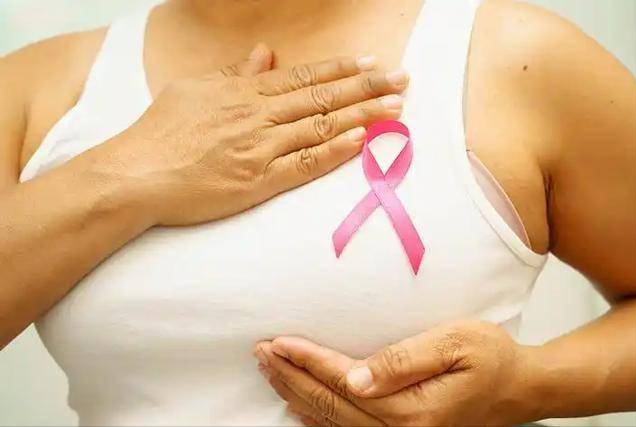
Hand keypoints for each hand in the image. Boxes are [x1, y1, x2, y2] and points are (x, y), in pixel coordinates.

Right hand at [105, 44, 407, 225]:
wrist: (137, 174)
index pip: (304, 77)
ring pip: (321, 127)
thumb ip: (236, 72)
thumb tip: (266, 54)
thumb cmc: (161, 132)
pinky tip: (362, 140)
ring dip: (362, 115)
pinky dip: (334, 152)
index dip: (341, 69)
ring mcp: (260, 149)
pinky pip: (303, 165)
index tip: (372, 63)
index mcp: (244, 92)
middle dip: (366, 87)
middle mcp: (258, 116)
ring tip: (396, 108)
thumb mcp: (195, 89)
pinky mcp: (258, 183)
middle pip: (322, 98)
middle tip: (403, 80)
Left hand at [255, 320, 540, 425]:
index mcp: (411, 409)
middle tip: (261, 353)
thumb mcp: (454, 345)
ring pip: (332, 420)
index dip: (306, 360)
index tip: (278, 342)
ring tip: (270, 372)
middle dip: (291, 376)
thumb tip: (355, 377)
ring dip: (297, 395)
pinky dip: (317, 418)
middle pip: (329, 403)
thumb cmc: (491, 357)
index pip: (342, 381)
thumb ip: (403, 361)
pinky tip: (299, 409)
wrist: (520, 387)